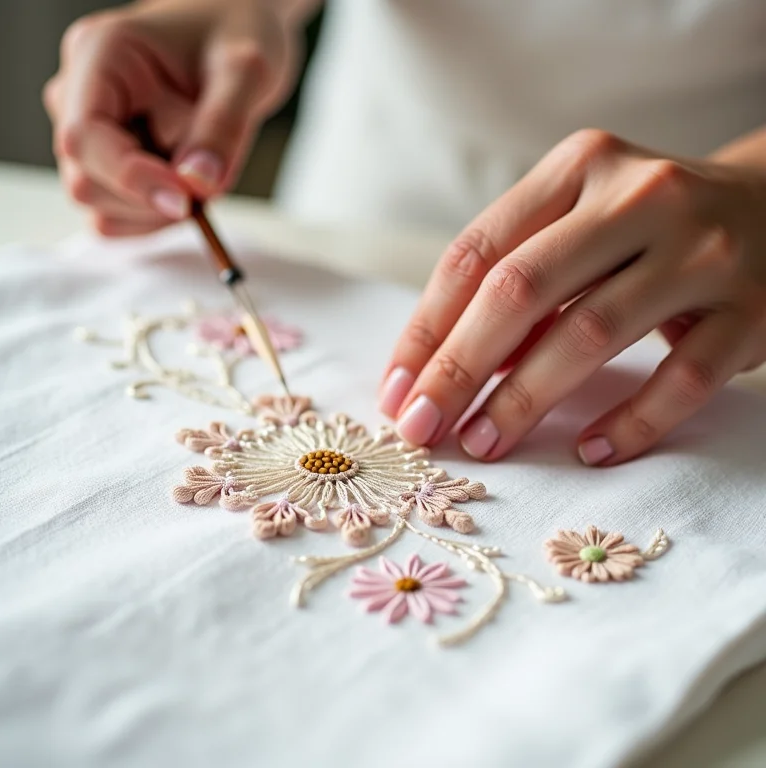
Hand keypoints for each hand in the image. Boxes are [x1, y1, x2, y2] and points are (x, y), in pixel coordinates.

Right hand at [44, 0, 299, 235]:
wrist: (237, 37)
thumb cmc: (237, 33)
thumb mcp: (247, 71)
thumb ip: (223, 126)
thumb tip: (197, 185)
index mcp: (102, 57)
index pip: (85, 137)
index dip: (131, 180)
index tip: (186, 200)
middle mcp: (83, 95)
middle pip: (85, 182)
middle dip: (150, 202)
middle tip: (208, 187)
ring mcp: (93, 133)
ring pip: (99, 205)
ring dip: (156, 214)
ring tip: (202, 177)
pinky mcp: (109, 162)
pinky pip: (115, 214)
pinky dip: (154, 220)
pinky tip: (188, 191)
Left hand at [380, 129, 765, 465]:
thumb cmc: (646, 229)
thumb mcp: (579, 223)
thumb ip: (517, 279)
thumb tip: (442, 369)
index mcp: (578, 169)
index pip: (476, 253)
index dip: (426, 328)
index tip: (396, 389)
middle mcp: (639, 197)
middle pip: (521, 289)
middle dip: (458, 368)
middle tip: (422, 426)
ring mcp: (701, 253)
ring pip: (591, 333)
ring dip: (524, 400)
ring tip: (483, 443)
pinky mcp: (753, 311)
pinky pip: (681, 380)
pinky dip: (628, 422)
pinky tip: (588, 451)